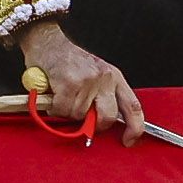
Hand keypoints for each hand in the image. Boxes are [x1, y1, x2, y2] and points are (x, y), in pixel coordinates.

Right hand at [18, 20, 145, 145]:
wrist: (48, 41)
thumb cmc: (69, 60)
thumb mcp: (96, 73)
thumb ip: (103, 96)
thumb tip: (102, 122)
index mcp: (114, 77)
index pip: (132, 106)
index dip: (134, 128)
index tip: (128, 140)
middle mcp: (104, 79)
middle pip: (107, 117)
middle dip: (93, 125)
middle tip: (81, 117)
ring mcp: (87, 81)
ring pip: (80, 116)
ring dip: (67, 111)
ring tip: (63, 95)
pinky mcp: (69, 84)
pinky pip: (62, 109)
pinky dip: (55, 107)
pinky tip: (54, 93)